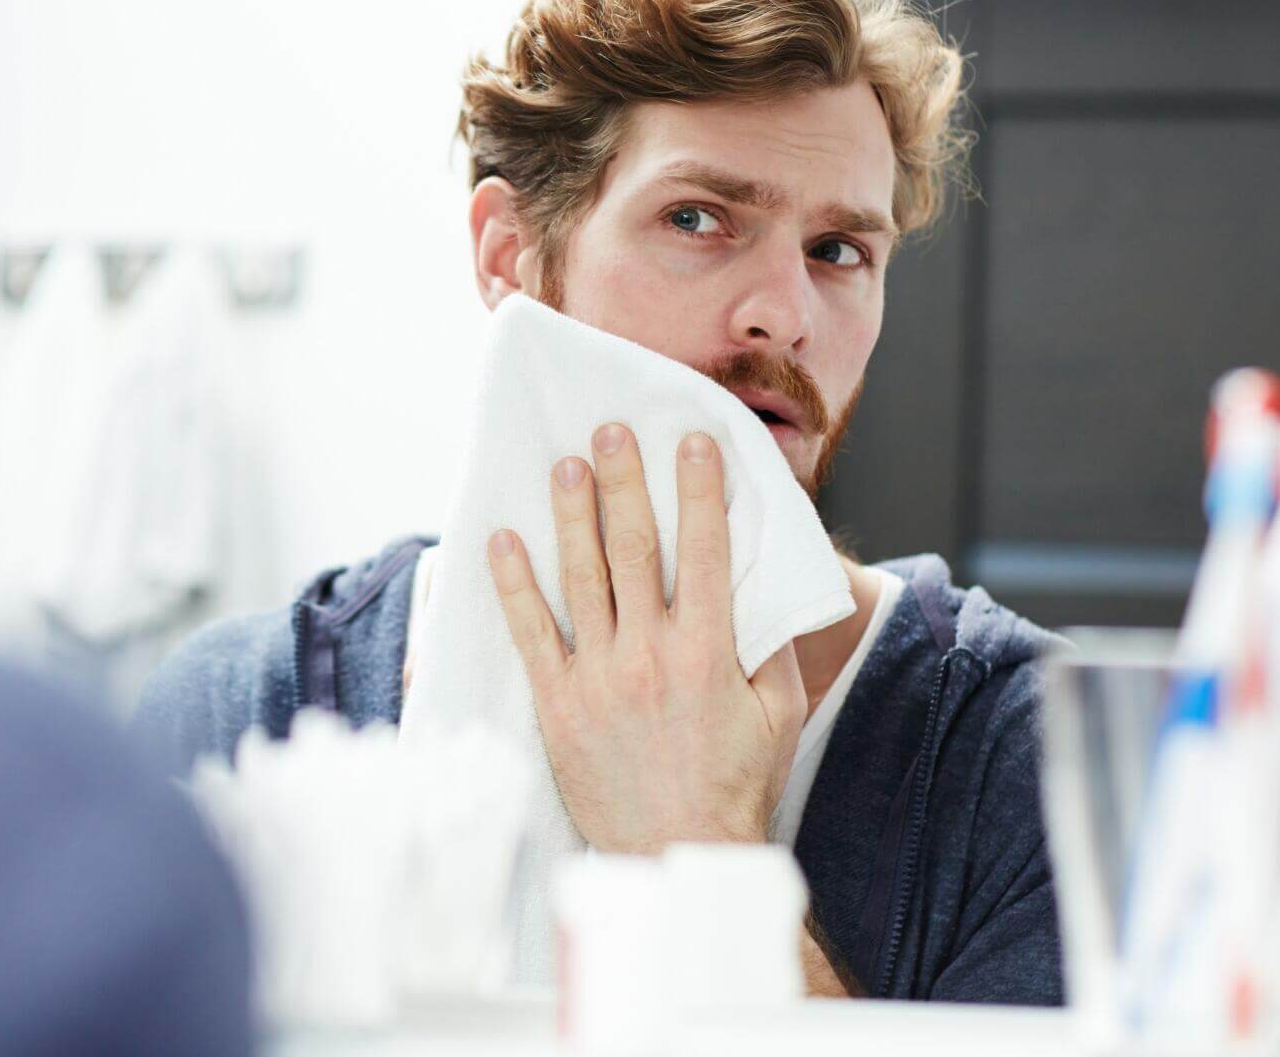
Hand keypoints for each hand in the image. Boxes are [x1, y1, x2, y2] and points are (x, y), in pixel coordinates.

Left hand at [486, 424, 806, 852]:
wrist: (678, 850)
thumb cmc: (736, 782)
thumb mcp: (776, 710)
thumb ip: (768, 643)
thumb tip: (760, 579)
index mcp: (709, 651)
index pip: (703, 551)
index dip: (698, 490)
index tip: (690, 440)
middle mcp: (650, 655)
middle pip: (633, 549)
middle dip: (623, 482)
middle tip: (608, 430)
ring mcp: (599, 678)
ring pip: (581, 578)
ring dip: (571, 515)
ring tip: (562, 465)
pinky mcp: (558, 704)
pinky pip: (530, 633)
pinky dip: (515, 584)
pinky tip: (503, 540)